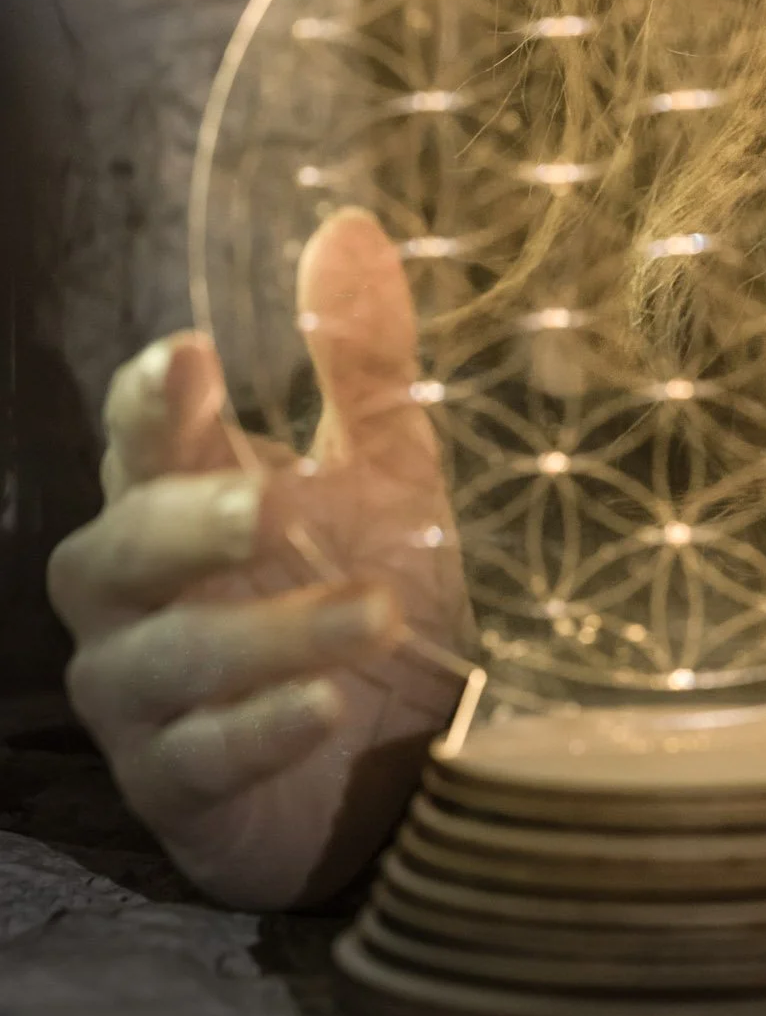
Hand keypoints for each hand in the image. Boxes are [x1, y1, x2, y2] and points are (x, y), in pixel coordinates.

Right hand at [48, 209, 468, 907]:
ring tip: (378, 611)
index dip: (148, 403)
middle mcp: (141, 600)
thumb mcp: (389, 471)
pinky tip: (324, 704)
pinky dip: (257, 728)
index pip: (140, 443)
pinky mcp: (182, 791)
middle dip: (183, 522)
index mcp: (184, 504)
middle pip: (112, 551)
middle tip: (269, 501)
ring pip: (160, 660)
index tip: (185, 354)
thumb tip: (347, 223)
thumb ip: (362, 362)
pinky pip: (195, 760)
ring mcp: (149, 701)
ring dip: (267, 632)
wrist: (403, 753)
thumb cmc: (372, 586)